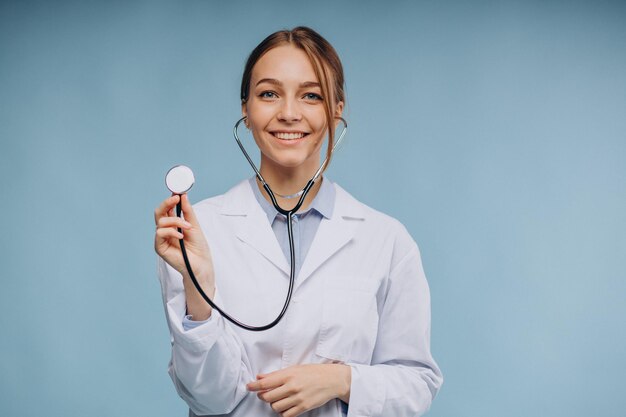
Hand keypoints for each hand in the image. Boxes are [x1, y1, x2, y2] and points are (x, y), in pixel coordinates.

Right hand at [154, 194, 214, 317]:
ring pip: (160, 221)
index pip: (167, 209)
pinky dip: (171, 231)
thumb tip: (183, 196)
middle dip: (166, 203)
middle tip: (176, 198)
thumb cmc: (198, 246)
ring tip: (188, 227)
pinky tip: (181, 235)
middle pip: (158, 212)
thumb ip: (187, 211)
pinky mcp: (159, 247)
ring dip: (175, 221)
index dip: (170, 200)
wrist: (201, 263)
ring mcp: (162, 238)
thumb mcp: (194, 225)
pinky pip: (160, 233)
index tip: (177, 192)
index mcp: (173, 224)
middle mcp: (166, 230)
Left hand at [247, 364, 350, 416]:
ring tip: (278, 399)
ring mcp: (298, 398)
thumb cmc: (313, 372)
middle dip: (263, 396)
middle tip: (264, 394)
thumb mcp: (294, 368)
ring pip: (275, 407)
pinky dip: (282, 412)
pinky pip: (286, 415)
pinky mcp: (304, 407)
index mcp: (289, 375)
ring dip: (273, 404)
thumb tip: (260, 377)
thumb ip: (276, 374)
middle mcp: (292, 387)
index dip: (254, 386)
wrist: (332, 379)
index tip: (248, 387)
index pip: (266, 382)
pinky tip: (285, 406)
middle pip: (268, 397)